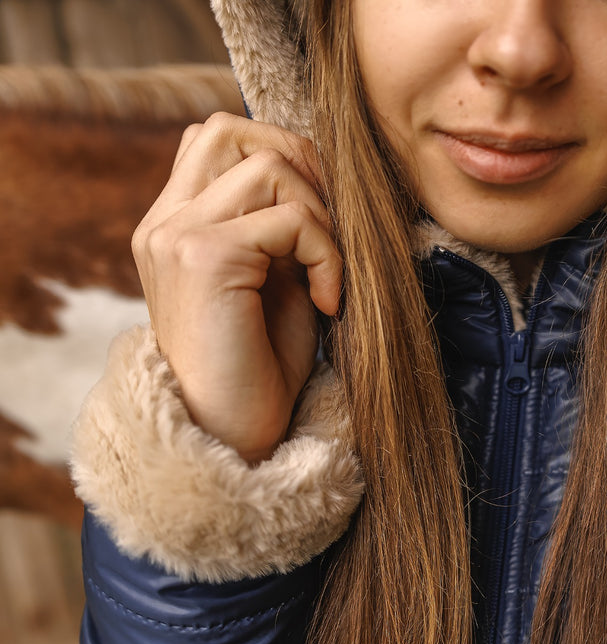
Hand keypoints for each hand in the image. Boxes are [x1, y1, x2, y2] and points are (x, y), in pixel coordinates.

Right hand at [132, 113, 341, 461]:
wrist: (231, 439)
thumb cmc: (260, 367)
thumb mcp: (276, 279)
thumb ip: (283, 224)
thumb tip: (326, 176)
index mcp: (174, 223)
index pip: (219, 137)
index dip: (284, 158)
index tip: (320, 223)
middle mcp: (164, 221)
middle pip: (231, 128)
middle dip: (301, 165)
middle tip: (329, 233)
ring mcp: (176, 235)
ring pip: (268, 164)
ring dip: (321, 215)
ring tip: (328, 273)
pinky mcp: (204, 258)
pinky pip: (291, 219)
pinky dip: (328, 254)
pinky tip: (327, 302)